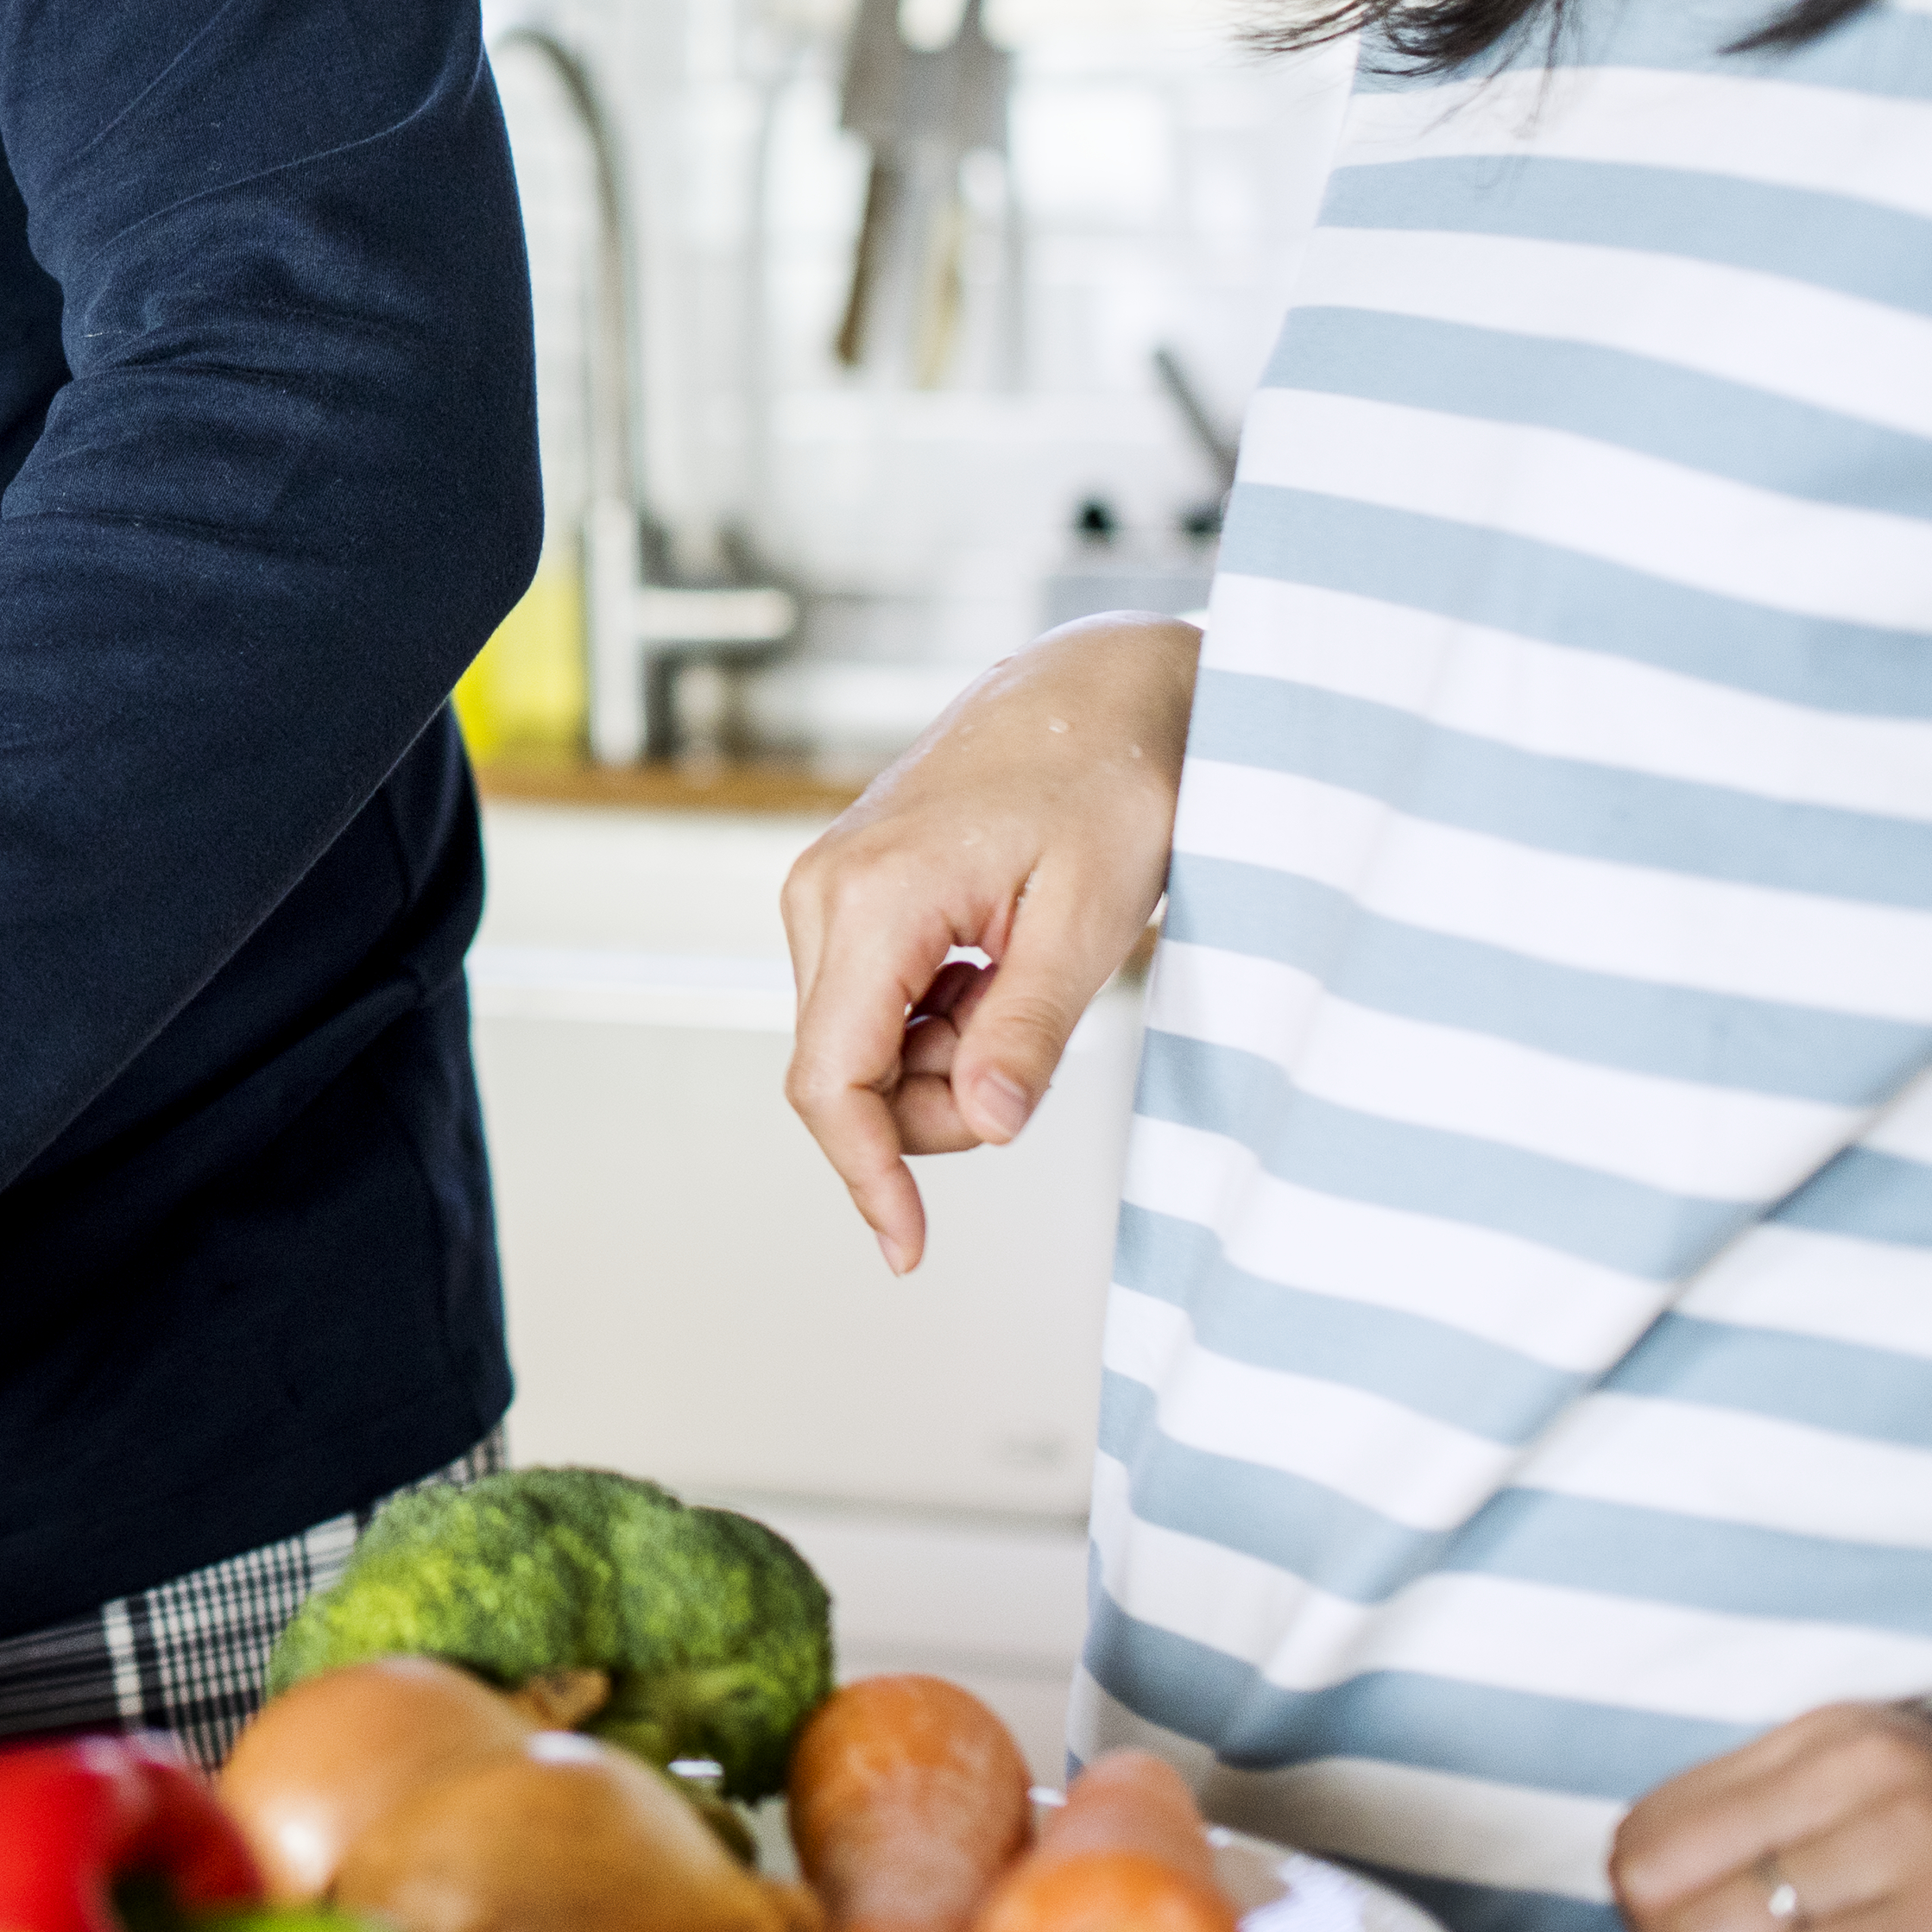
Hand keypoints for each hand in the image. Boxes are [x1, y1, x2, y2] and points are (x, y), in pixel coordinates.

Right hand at [779, 612, 1196, 1273]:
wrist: (1096, 685)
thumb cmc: (1107, 778)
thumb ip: (1029, 1028)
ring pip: (861, 1044)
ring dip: (948, 1060)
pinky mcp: (851, 892)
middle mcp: (824, 893)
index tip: (909, 1246)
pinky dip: (943, 1022)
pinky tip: (1003, 969)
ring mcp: (829, 888)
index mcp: (874, 898)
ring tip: (1032, 987)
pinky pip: (875, 1002)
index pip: (832, 1076)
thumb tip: (985, 1130)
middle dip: (939, 1105)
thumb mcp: (1094, 916)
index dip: (866, 1173)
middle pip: (846, 1072)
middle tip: (1038, 1059)